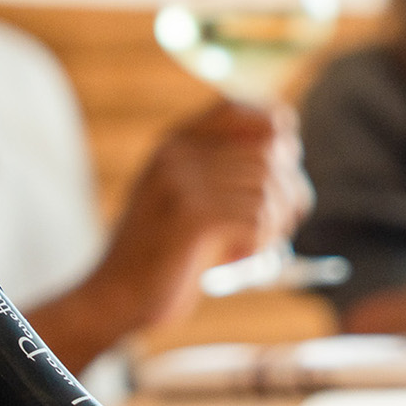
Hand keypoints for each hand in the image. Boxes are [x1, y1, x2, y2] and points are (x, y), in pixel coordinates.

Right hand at [89, 101, 311, 327]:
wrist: (114, 296)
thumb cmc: (162, 254)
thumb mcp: (186, 199)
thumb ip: (222, 173)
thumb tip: (291, 155)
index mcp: (176, 142)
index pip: (240, 109)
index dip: (275, 132)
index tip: (283, 170)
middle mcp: (178, 153)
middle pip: (270, 153)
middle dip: (290, 193)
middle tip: (280, 226)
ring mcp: (182, 182)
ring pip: (268, 189)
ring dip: (276, 224)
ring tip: (256, 245)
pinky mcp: (191, 218)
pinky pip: (256, 220)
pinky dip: (260, 243)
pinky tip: (236, 257)